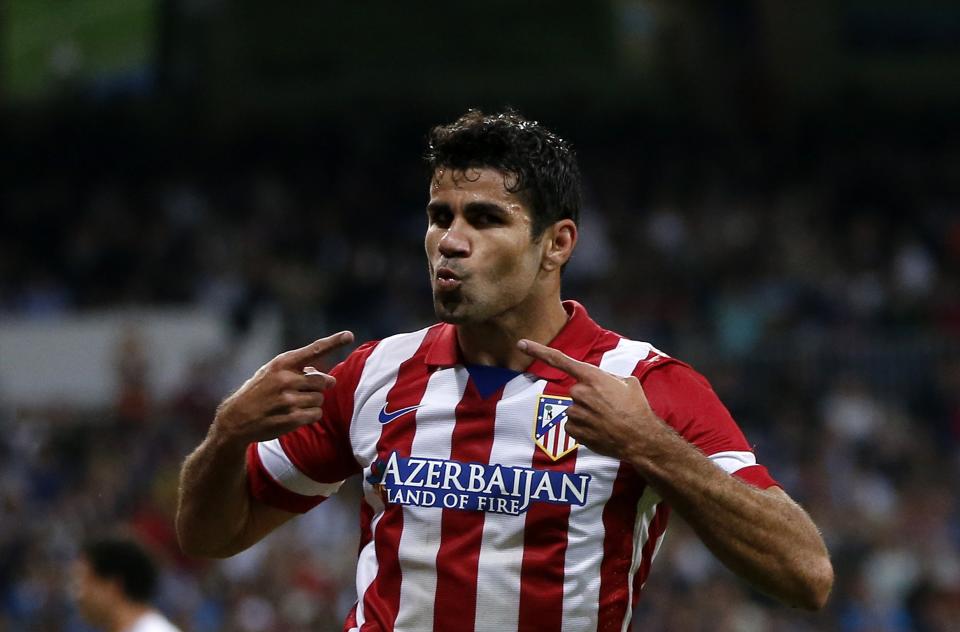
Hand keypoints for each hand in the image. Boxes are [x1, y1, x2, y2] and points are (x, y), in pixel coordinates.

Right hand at [212, 331, 354, 445]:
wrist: (235, 419)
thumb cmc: (259, 392)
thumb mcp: (271, 372)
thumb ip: (298, 369)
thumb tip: (328, 377)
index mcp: (282, 363)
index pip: (313, 350)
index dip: (333, 342)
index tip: (349, 335)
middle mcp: (285, 379)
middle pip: (324, 381)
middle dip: (319, 387)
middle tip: (304, 391)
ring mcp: (288, 399)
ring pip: (320, 399)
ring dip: (312, 403)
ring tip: (292, 404)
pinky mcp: (290, 418)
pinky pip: (316, 415)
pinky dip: (310, 416)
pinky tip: (294, 415)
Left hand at [517, 338, 667, 459]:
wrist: (640, 438)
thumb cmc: (637, 409)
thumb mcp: (627, 382)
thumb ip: (606, 377)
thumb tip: (598, 380)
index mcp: (592, 377)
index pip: (560, 360)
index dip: (538, 350)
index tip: (521, 343)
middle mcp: (579, 393)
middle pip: (575, 390)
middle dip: (588, 397)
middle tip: (609, 406)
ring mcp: (575, 412)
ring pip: (574, 408)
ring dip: (587, 413)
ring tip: (607, 420)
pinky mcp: (573, 430)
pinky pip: (572, 425)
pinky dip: (584, 427)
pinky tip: (599, 430)